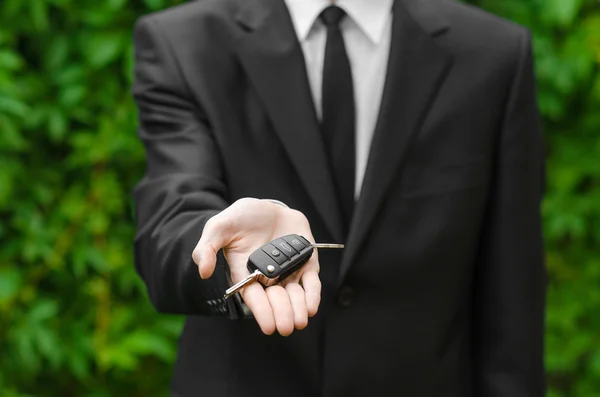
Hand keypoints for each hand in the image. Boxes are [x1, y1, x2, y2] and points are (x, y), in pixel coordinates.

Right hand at [192, 198, 320, 335]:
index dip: (262, 312)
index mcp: (246, 274)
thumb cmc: (241, 218)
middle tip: (285, 327)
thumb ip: (208, 248)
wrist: (267, 206)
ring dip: (298, 310)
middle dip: (281, 314)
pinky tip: (312, 306)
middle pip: (276, 300)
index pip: (254, 298)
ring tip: (299, 321)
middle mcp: (268, 277)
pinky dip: (313, 294)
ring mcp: (288, 271)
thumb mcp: (219, 227)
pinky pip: (311, 282)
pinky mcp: (305, 263)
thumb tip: (204, 272)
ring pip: (295, 296)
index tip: (268, 326)